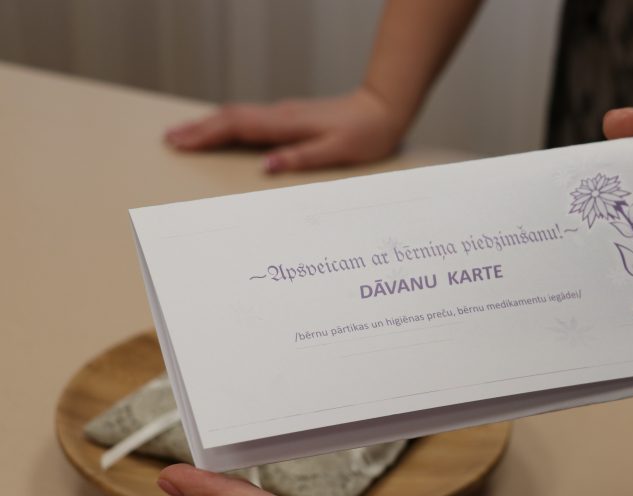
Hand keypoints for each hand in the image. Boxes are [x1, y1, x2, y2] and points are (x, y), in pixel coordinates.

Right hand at [164, 87, 407, 172]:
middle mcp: (281, 115)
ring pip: (237, 115)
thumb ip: (301, 159)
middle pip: (230, 118)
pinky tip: (220, 130)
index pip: (237, 127)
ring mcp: (284, 113)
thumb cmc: (366, 134)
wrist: (383, 110)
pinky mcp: (289, 116)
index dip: (206, 135)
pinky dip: (227, 123)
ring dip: (209, 124)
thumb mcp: (337, 152)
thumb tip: (266, 167)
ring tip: (184, 135)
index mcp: (288, 124)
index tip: (180, 143)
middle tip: (169, 140)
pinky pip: (249, 117)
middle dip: (198, 129)